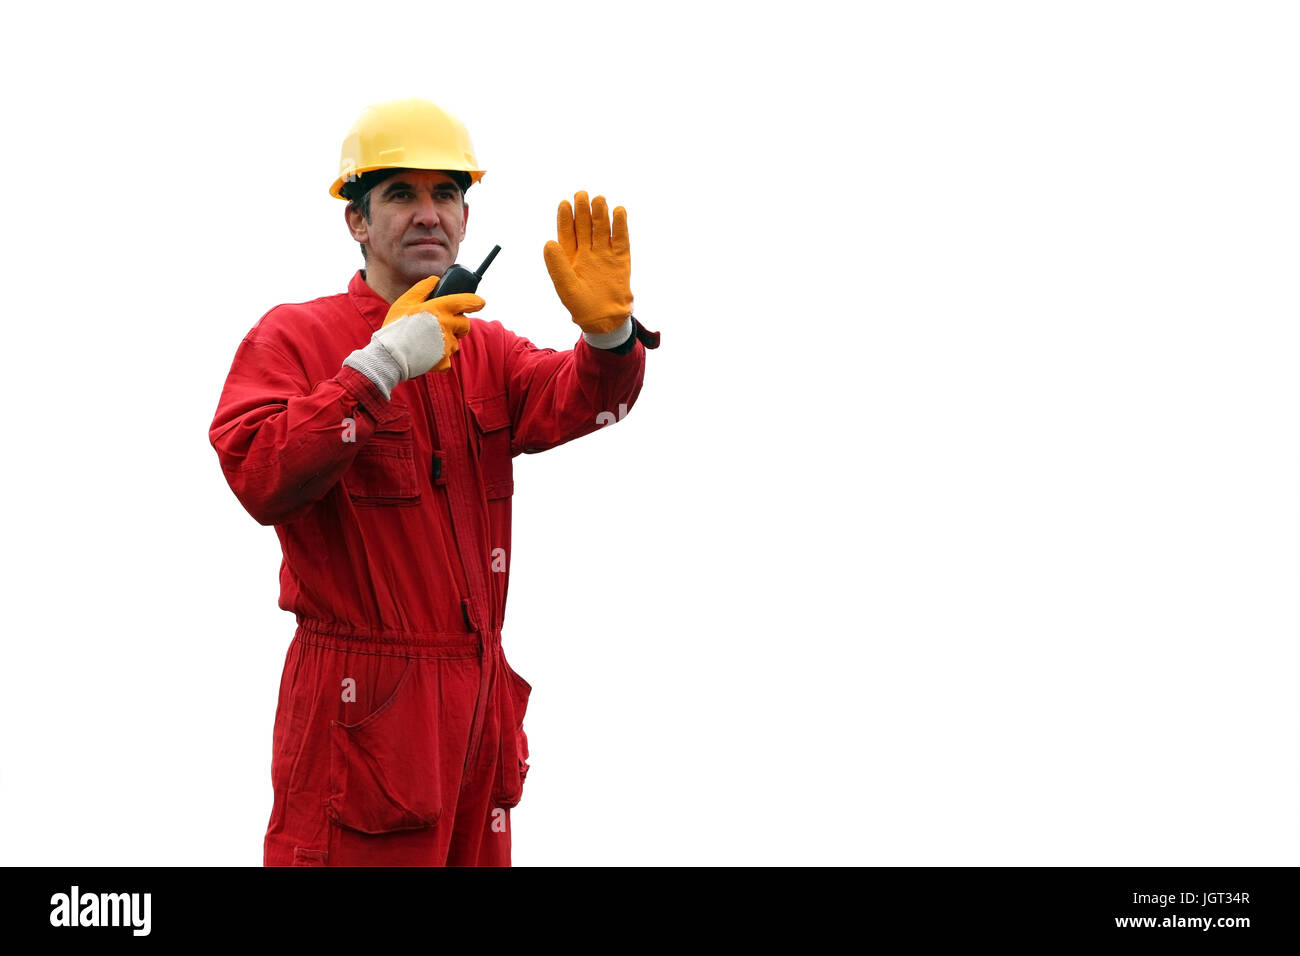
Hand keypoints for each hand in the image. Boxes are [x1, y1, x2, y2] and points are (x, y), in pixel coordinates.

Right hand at [379, 274, 481, 373]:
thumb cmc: (395, 327)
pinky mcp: (444, 360)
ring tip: (427, 340)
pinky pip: (447, 358)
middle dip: (458, 324)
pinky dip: (439, 356)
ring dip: (447, 340)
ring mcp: (446, 345)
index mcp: (439, 309)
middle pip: (465, 324)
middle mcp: (446, 326)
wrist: (389, 356)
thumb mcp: (405, 302)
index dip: (475, 301)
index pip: (465, 302)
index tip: (480, 302)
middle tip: (443, 325)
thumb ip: (422, 289)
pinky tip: (426, 353)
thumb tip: (435, 280)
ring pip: (456, 342)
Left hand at [543, 191, 632, 334]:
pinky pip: (621, 239)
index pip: (567, 232)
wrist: (604, 320)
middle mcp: (587, 251)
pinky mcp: (621, 259)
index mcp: (570, 256)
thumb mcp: (565, 286)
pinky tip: (618, 211)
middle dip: (583, 210)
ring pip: (602, 229)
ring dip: (600, 214)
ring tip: (599, 200)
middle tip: (581, 195)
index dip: (566, 218)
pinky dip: (620, 225)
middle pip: (585, 226)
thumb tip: (548, 242)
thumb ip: (557, 265)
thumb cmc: (581, 305)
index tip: (564, 204)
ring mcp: (604, 253)